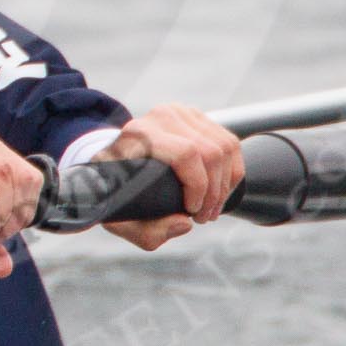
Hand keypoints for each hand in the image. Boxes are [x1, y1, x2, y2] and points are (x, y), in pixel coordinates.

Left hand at [95, 104, 243, 250]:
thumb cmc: (116, 190)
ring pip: (224, 147)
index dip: (198, 186)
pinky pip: (229, 142)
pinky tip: (220, 190)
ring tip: (212, 208)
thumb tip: (185, 223)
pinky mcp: (196, 117)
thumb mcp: (122, 219)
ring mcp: (181, 113)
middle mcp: (162, 117)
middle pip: (210, 152)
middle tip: (203, 217)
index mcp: (139, 134)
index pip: (185, 153)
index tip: (191, 212)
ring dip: (225, 184)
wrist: (113, 159)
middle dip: (214, 192)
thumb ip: (148, 232)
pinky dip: (232, 171)